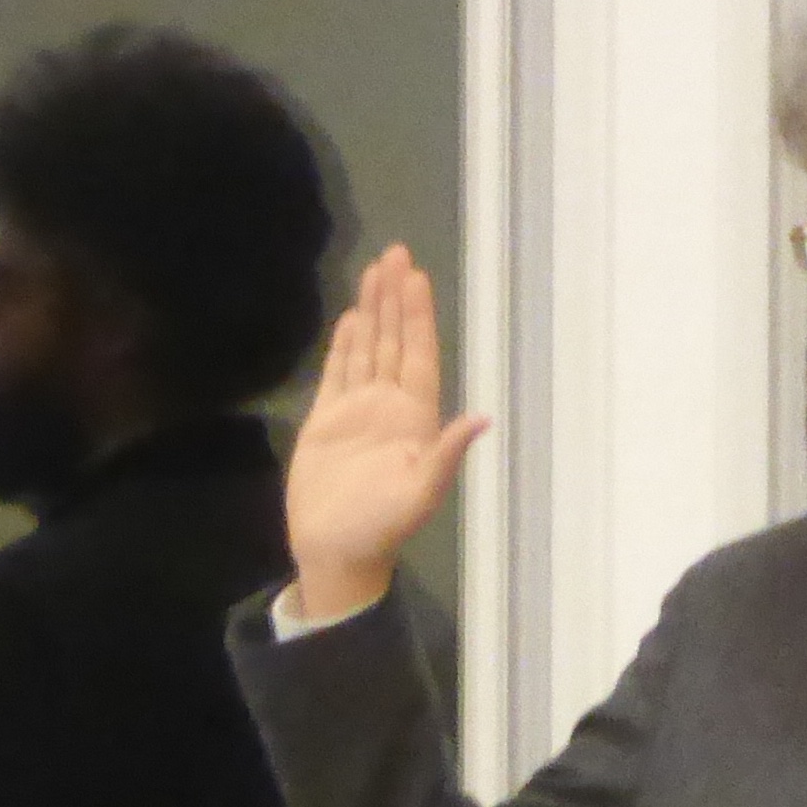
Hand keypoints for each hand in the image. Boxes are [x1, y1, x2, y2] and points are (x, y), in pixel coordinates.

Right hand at [284, 245, 488, 623]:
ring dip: (372, 311)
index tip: (416, 276)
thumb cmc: (380, 527)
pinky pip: (337, 374)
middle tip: (395, 252)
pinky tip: (350, 319)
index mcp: (414, 418)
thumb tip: (481, 419)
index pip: (418, 354)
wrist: (336, 553)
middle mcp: (388, 406)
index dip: (417, 316)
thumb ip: (447, 454)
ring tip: (373, 271)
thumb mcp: (420, 493)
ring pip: (367, 350)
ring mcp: (356, 412)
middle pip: (394, 341)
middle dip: (395, 298)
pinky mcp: (326, 423)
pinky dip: (344, 346)